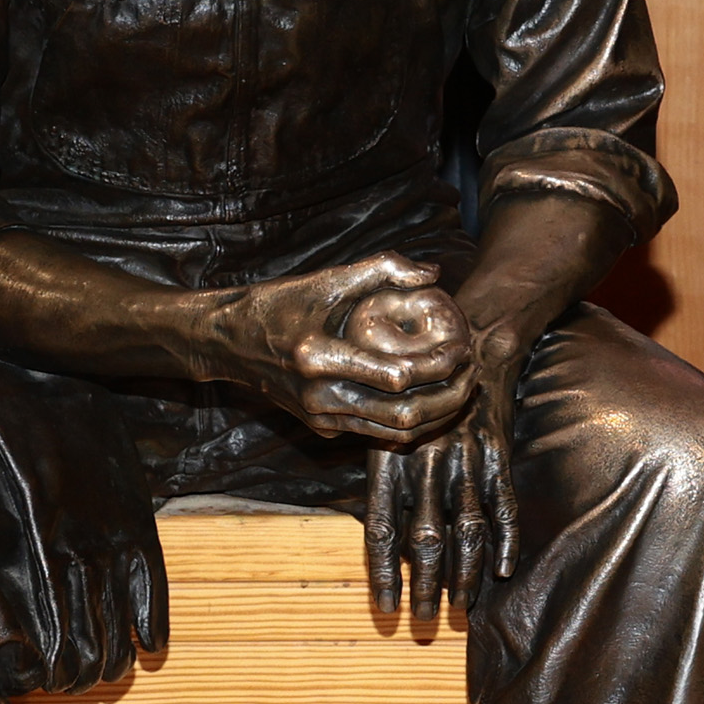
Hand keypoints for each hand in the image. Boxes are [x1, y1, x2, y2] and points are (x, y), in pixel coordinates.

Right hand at [220, 255, 478, 446]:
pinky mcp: (322, 429)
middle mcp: (320, 396)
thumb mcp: (328, 278)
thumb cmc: (282, 303)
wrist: (230, 342)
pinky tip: (435, 403)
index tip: (465, 347)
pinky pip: (378, 436)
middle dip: (449, 397)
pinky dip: (413, 425)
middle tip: (474, 374)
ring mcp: (321, 418)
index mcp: (320, 357)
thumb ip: (383, 268)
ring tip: (463, 389)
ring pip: (396, 433)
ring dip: (438, 415)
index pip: (399, 375)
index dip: (440, 364)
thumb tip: (433, 273)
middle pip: (404, 412)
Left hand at [350, 289, 541, 628]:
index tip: (384, 612)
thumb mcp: (384, 427)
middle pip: (424, 538)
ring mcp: (463, 457)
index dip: (381, 575)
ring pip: (465, 528)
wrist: (469, 341)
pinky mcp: (496, 452)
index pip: (377, 530)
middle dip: (424, 587)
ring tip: (459, 609)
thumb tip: (383, 538)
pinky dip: (504, 538)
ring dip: (463, 573)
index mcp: (388, 459)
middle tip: (424, 624)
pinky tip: (503, 570)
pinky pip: (502, 502)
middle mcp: (423, 461)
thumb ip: (383, 479)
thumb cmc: (415, 391)